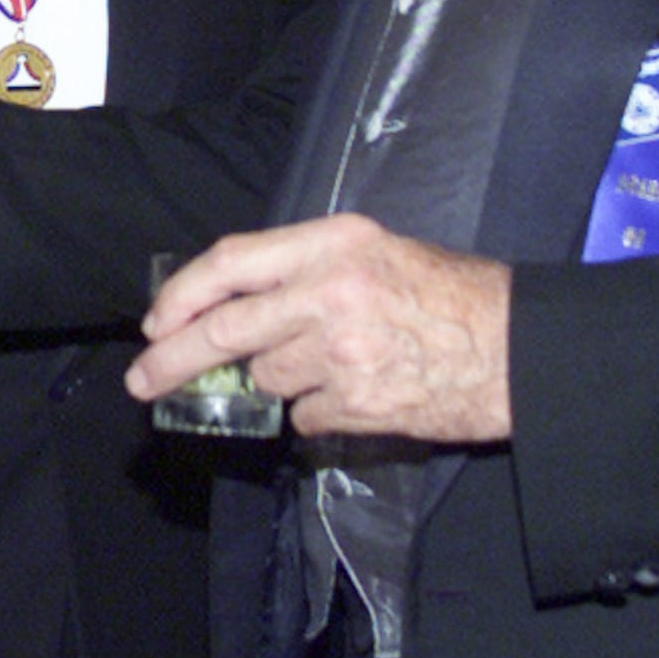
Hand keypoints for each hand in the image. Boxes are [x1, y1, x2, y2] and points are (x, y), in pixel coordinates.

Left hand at [129, 212, 513, 441]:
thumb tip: (237, 305)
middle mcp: (331, 291)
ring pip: (267, 378)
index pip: (232, 261)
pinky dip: (315, 411)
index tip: (155, 321)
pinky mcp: (356, 402)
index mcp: (334, 242)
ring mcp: (341, 351)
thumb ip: (308, 269)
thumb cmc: (451, 294)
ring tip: (331, 365)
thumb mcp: (377, 251)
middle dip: (172, 360)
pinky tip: (356, 392)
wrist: (515, 349)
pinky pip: (304, 415)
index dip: (183, 293)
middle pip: (225, 330)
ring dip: (278, 381)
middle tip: (143, 380)